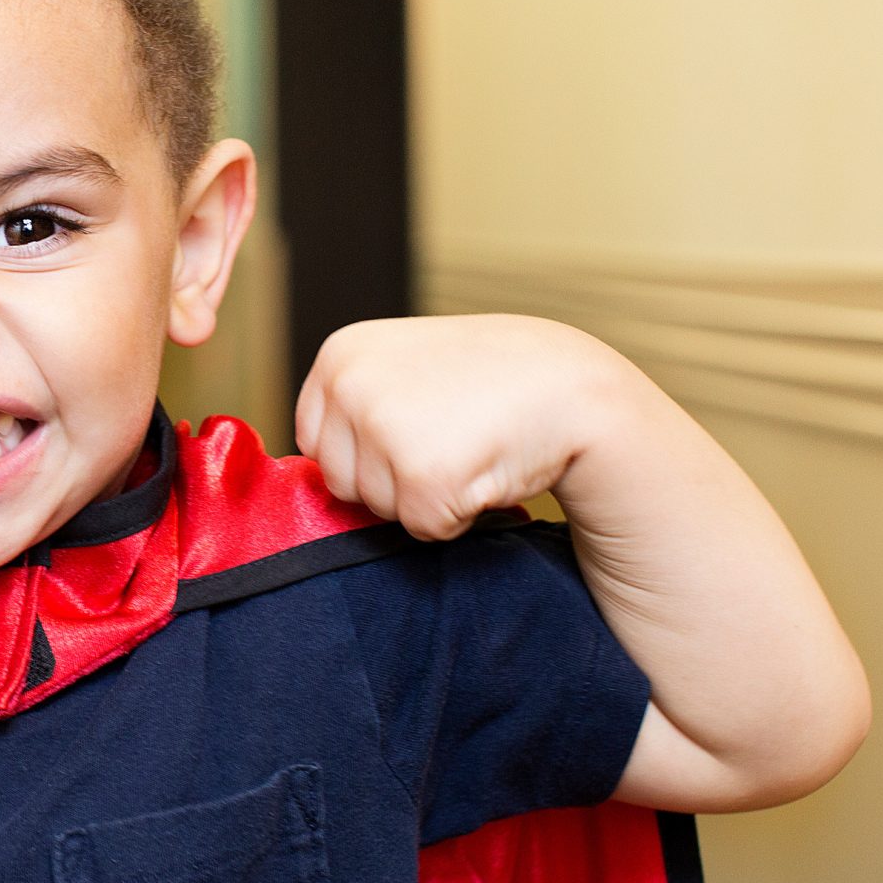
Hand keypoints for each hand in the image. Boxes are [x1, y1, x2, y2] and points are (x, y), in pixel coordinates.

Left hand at [292, 314, 631, 539]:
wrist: (572, 385)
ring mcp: (385, 428)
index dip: (368, 452)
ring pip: (379, 509)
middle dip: (393, 479)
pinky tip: (484, 469)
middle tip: (449, 437)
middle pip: (341, 482)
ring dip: (426, 497)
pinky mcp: (423, 476)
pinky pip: (422, 528)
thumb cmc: (490, 382)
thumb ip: (355, 407)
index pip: (315, 442)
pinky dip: (457, 516)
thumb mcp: (404, 368)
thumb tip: (310, 475)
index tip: (417, 426)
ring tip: (468, 447)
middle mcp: (351, 384)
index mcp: (340, 354)